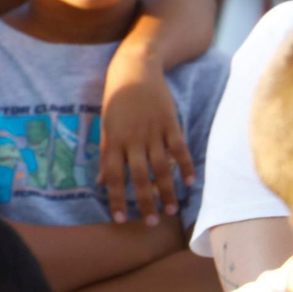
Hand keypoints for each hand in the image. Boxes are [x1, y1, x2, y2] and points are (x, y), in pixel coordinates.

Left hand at [99, 50, 193, 224]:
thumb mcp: (105, 124)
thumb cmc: (117, 99)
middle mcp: (133, 138)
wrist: (136, 68)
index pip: (113, 176)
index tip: (120, 219)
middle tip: (150, 223)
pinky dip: (186, 166)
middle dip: (145, 201)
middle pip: (139, 176)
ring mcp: (153, 131)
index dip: (116, 198)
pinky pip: (180, 149)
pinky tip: (191, 183)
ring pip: (162, 167)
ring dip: (167, 190)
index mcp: (113, 140)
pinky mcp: (170, 123)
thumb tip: (101, 182)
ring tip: (171, 210)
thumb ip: (106, 153)